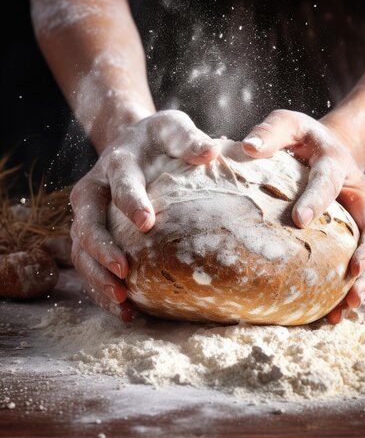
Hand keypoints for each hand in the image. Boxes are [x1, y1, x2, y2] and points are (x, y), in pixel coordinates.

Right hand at [70, 110, 219, 319]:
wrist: (132, 141)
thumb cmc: (158, 138)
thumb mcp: (172, 127)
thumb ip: (187, 138)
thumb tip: (209, 152)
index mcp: (117, 162)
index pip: (121, 183)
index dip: (131, 202)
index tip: (147, 223)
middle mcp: (94, 189)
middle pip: (88, 221)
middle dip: (103, 248)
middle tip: (124, 272)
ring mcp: (87, 214)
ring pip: (81, 249)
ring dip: (98, 276)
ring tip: (122, 301)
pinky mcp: (90, 233)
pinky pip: (88, 263)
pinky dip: (101, 288)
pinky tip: (124, 310)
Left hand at [242, 109, 364, 323]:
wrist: (326, 146)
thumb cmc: (301, 137)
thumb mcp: (287, 124)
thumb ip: (270, 132)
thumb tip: (247, 147)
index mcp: (337, 162)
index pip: (328, 180)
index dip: (317, 199)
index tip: (299, 220)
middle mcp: (357, 191)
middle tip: (350, 272)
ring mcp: (360, 214)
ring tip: (348, 304)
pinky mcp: (355, 232)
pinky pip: (360, 259)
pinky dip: (352, 285)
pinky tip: (335, 311)